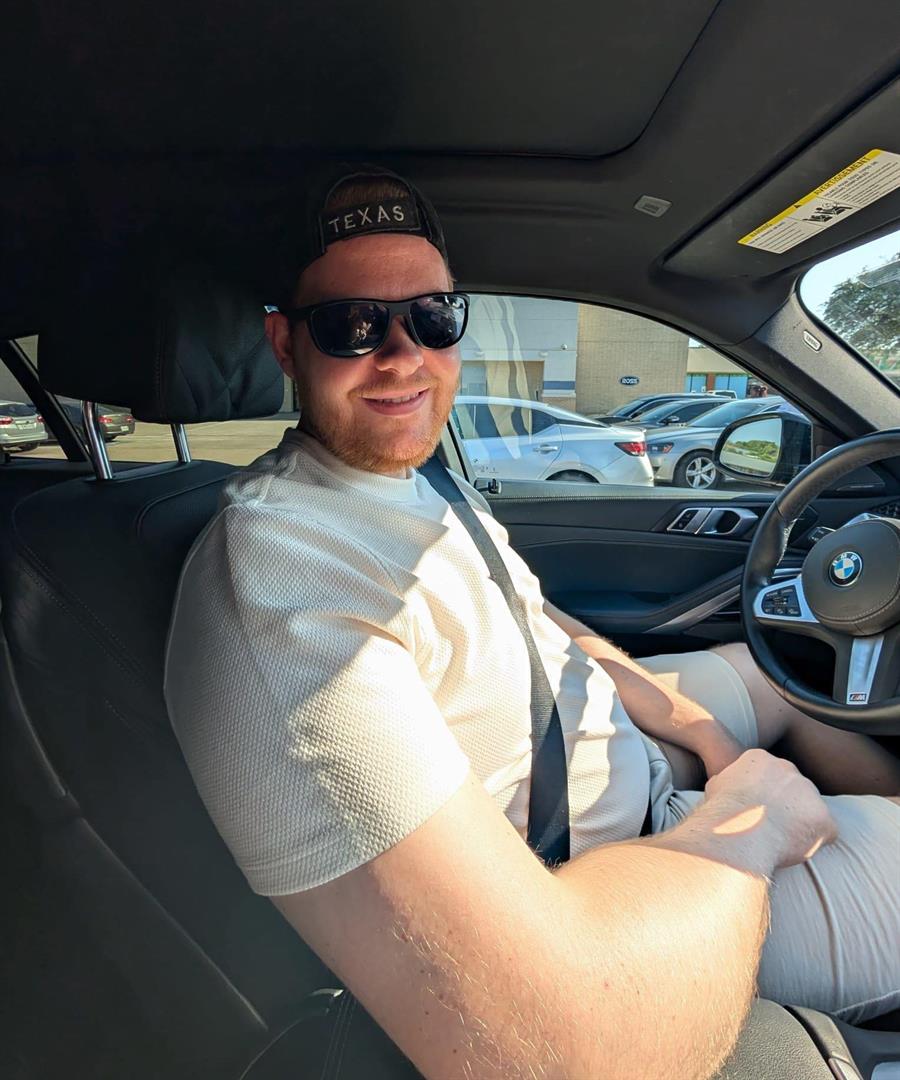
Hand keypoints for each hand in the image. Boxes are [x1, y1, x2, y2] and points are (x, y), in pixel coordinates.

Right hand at [705, 749, 837, 868]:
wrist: (737, 832)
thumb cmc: (721, 813)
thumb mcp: (715, 787)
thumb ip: (729, 782)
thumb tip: (726, 783)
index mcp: (760, 759)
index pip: (769, 776)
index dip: (763, 798)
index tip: (753, 812)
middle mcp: (788, 769)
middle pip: (793, 790)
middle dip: (785, 808)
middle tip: (768, 828)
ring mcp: (809, 792)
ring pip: (810, 810)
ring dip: (799, 825)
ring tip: (777, 841)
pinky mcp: (824, 818)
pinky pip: (825, 832)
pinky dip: (812, 843)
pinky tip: (791, 849)